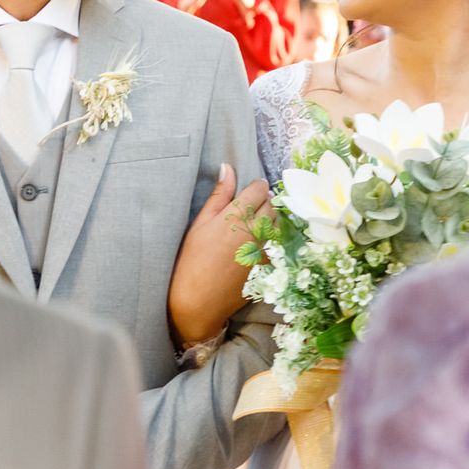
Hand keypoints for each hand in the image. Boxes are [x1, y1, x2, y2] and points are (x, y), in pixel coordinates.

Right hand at [169, 163, 272, 348]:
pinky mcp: (268, 264)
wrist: (198, 301)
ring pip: (277, 223)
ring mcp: (264, 248)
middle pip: (272, 203)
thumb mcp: (200, 223)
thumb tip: (227, 168)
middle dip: (263, 201)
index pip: (259, 188)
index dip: (255, 187)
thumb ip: (218, 194)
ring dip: (269, 218)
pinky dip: (270, 238)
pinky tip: (254, 244)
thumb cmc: (191, 260)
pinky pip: (277, 242)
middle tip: (248, 208)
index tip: (249, 191)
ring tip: (252, 224)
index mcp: (236, 216)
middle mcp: (255, 230)